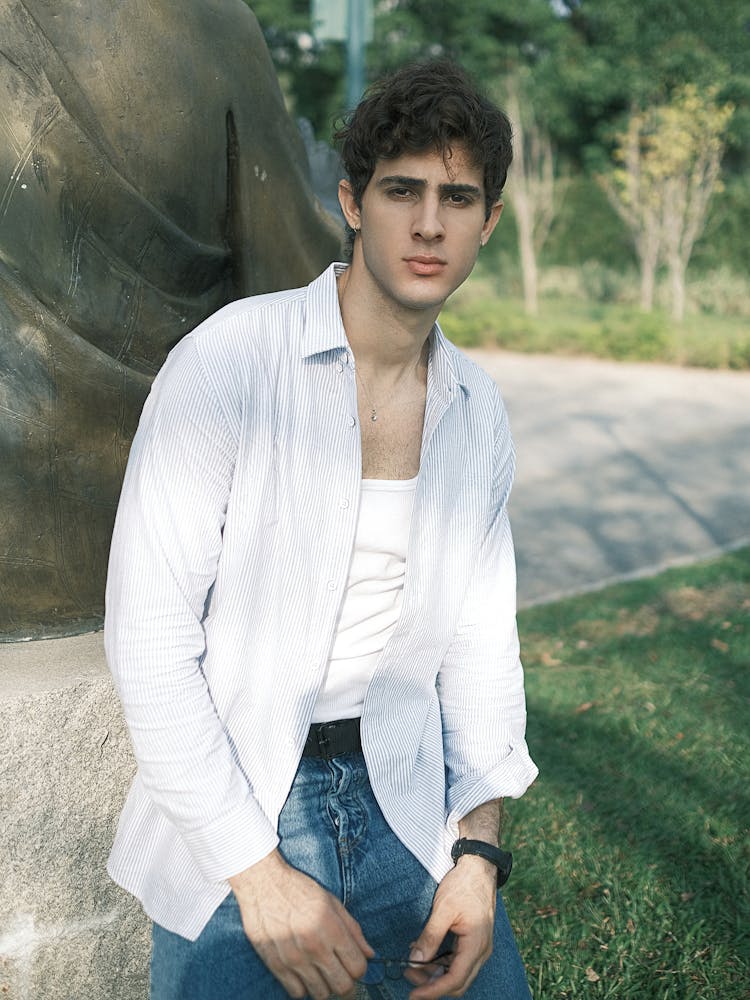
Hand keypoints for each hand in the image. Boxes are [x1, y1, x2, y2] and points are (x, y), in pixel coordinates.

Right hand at [229, 850, 373, 999]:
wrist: (263, 883)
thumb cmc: (299, 889)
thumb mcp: (332, 902)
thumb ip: (353, 929)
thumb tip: (370, 954)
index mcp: (332, 928)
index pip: (358, 967)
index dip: (360, 969)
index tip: (354, 964)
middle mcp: (314, 946)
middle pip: (342, 987)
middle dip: (346, 983)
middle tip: (340, 974)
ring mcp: (294, 958)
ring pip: (320, 993)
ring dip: (324, 986)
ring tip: (321, 972)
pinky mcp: (275, 964)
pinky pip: (296, 993)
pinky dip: (303, 988)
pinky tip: (303, 973)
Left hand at [405, 856, 496, 998]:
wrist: (479, 867)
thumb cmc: (464, 885)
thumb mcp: (443, 909)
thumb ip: (430, 937)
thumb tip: (415, 959)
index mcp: (476, 945)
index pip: (455, 980)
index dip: (433, 990)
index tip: (414, 995)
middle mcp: (481, 951)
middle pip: (457, 982)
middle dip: (431, 984)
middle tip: (407, 975)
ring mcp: (478, 947)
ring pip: (456, 972)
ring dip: (434, 973)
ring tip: (411, 963)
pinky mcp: (472, 941)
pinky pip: (456, 960)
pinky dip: (439, 961)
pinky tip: (423, 953)